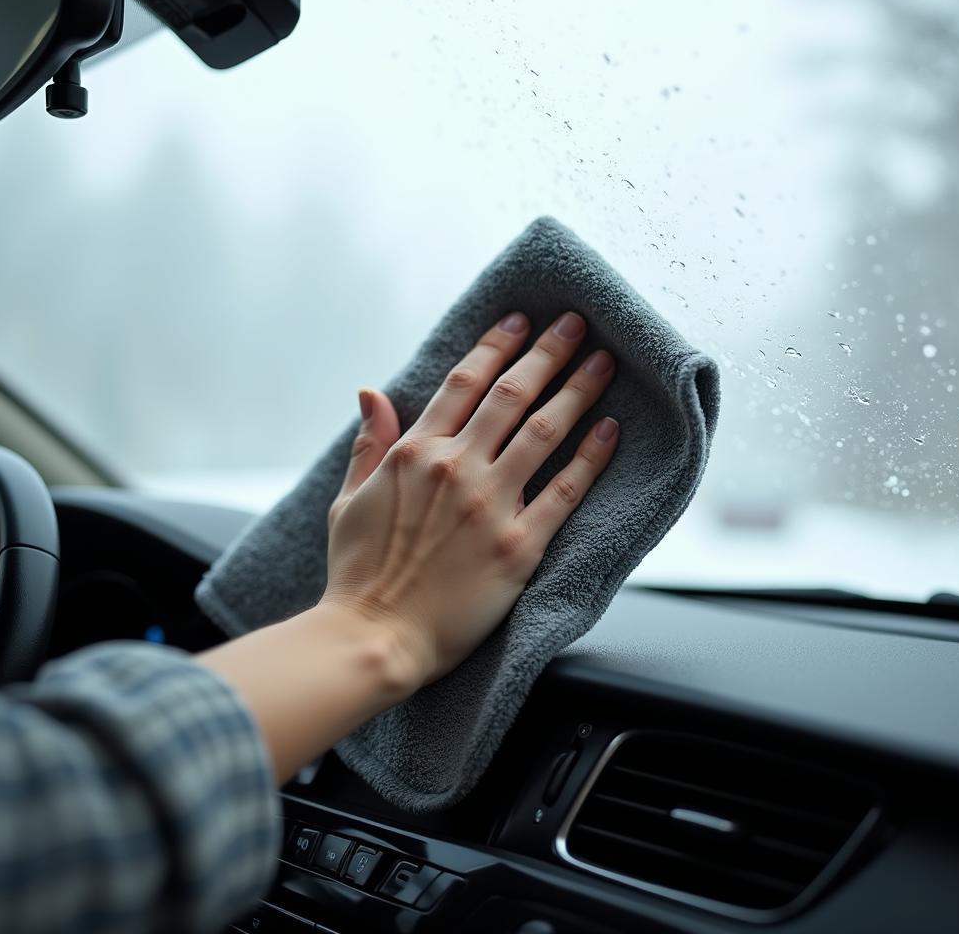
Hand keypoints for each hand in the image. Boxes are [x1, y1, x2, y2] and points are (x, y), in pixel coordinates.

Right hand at [322, 310, 618, 688]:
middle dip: (548, 352)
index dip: (496, 345)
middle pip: (512, 394)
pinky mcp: (519, 546)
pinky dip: (591, 458)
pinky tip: (611, 431)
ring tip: (604, 364)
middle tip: (576, 324)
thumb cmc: (358, 573)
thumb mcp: (348, 500)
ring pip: (544, 431)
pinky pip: (564, 491)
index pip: (464, 382)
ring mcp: (490, 505)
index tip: (521, 320)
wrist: (375, 638)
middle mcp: (456, 468)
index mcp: (414, 453)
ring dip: (577, 391)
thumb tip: (370, 392)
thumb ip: (368, 444)